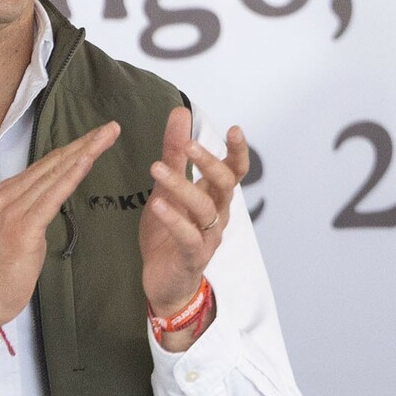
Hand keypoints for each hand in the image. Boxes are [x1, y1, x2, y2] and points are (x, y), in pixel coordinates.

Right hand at [0, 121, 119, 335]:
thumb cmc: (6, 265)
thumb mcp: (23, 228)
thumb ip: (37, 206)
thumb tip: (57, 192)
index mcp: (11, 192)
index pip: (49, 163)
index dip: (76, 146)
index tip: (100, 135)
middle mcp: (11, 194)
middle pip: (55, 162)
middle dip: (86, 142)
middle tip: (112, 127)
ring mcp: (15, 209)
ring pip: (56, 173)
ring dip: (84, 152)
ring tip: (107, 137)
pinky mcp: (23, 227)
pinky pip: (52, 196)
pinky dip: (71, 176)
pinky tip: (86, 162)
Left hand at [141, 108, 248, 338]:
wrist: (166, 283)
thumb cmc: (170, 234)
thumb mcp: (167, 188)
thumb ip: (174, 154)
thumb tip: (181, 113)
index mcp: (214, 197)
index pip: (234, 171)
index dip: (238, 151)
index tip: (235, 129)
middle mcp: (217, 215)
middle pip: (225, 184)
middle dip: (209, 162)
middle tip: (188, 144)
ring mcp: (208, 237)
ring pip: (204, 208)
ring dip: (181, 186)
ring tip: (156, 169)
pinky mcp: (193, 257)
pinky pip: (189, 236)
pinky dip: (174, 220)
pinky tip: (157, 205)